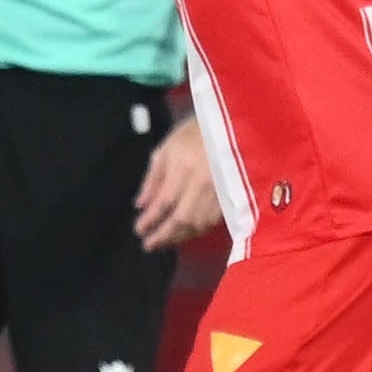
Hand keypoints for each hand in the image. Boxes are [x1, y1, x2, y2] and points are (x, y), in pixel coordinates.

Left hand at [133, 117, 224, 251]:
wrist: (232, 126)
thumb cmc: (194, 134)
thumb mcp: (166, 149)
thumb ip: (152, 178)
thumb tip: (141, 205)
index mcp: (184, 167)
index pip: (163, 203)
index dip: (150, 220)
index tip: (139, 230)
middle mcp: (203, 183)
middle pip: (182, 219)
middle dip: (164, 236)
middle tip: (148, 244)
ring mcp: (220, 191)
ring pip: (199, 224)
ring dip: (180, 237)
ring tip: (164, 242)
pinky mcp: (232, 196)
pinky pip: (213, 221)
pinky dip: (197, 231)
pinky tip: (186, 233)